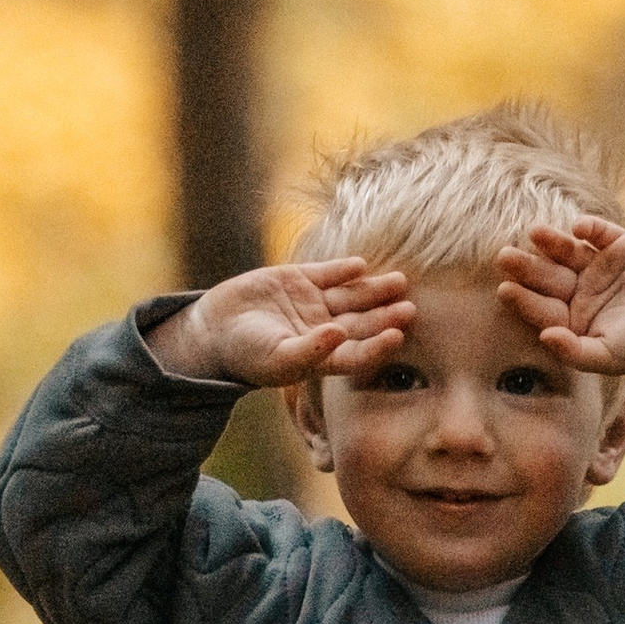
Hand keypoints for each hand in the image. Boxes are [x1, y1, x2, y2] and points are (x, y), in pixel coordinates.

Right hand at [147, 259, 414, 388]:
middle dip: (386, 315)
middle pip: (362, 322)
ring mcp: (311, 303)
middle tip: (411, 307)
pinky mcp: (297, 280)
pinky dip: (343, 269)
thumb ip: (310, 350)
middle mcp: (323, 329)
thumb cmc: (245, 355)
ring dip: (374, 289)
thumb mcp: (277, 358)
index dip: (379, 346)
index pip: (358, 353)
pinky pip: (327, 274)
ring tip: (399, 281)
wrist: (213, 330)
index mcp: (322, 356)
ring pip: (351, 296)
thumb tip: (339, 335)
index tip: (398, 336)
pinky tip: (360, 265)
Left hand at [496, 221, 624, 377]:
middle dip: (527, 268)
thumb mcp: (610, 356)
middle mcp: (579, 289)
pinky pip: (601, 233)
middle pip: (548, 277)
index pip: (542, 308)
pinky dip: (590, 228)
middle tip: (504, 257)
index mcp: (572, 317)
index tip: (504, 290)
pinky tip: (578, 227)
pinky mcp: (619, 244)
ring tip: (535, 233)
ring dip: (551, 243)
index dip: (524, 299)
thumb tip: (545, 338)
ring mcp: (598, 265)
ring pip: (568, 252)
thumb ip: (576, 352)